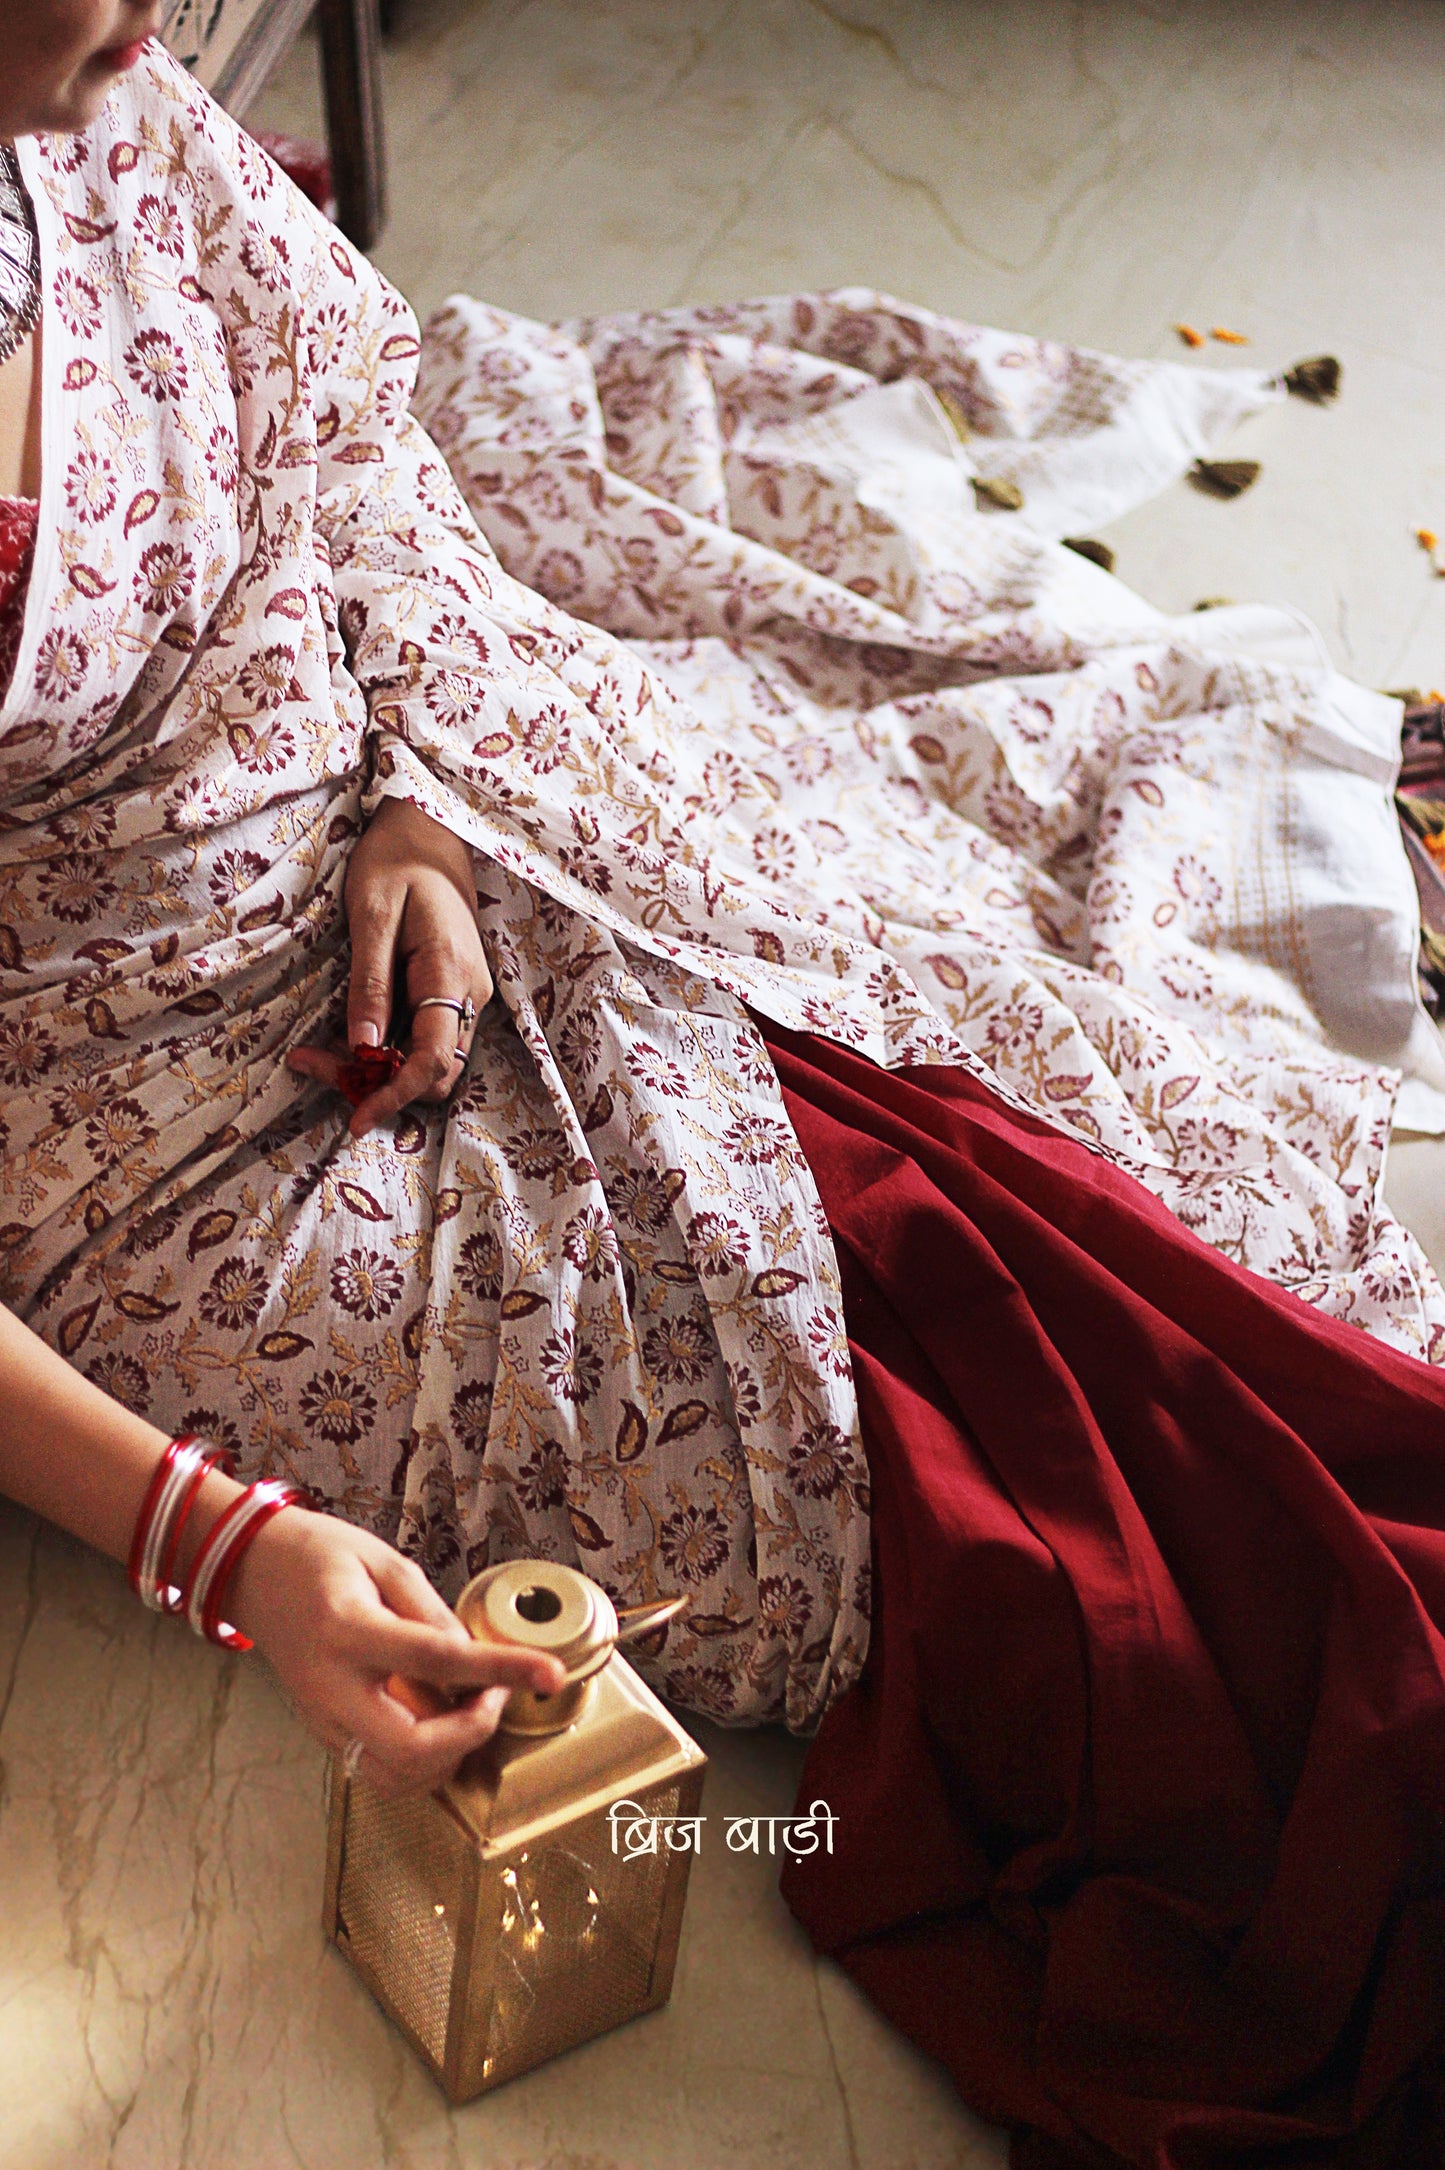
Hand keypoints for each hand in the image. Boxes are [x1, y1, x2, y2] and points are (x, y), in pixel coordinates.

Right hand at [229, 1510, 564, 1795]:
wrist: (255, 1572)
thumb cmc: (319, 1557)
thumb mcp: (384, 1561)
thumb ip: (432, 1612)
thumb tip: (476, 1658)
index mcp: (349, 1630)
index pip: (439, 1660)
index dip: (503, 1669)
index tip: (549, 1673)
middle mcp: (332, 1686)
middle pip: (412, 1749)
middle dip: (470, 1735)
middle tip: (493, 1697)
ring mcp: (322, 1718)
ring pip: (395, 1777)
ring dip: (447, 1757)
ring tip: (467, 1710)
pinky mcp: (323, 1732)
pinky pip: (378, 1771)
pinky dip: (421, 1761)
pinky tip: (438, 1723)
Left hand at [287, 796, 492, 1137]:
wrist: (428, 831)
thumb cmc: (395, 863)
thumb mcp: (372, 917)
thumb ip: (370, 985)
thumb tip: (365, 1048)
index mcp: (450, 974)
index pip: (433, 1060)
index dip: (395, 1095)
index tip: (355, 1116)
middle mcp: (470, 995)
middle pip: (434, 1073)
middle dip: (378, 1085)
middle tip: (313, 1064)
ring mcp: (466, 996)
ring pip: (430, 1063)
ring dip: (379, 1072)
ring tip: (319, 1051)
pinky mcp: (452, 993)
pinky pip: (425, 1041)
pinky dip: (387, 1052)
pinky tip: (348, 1036)